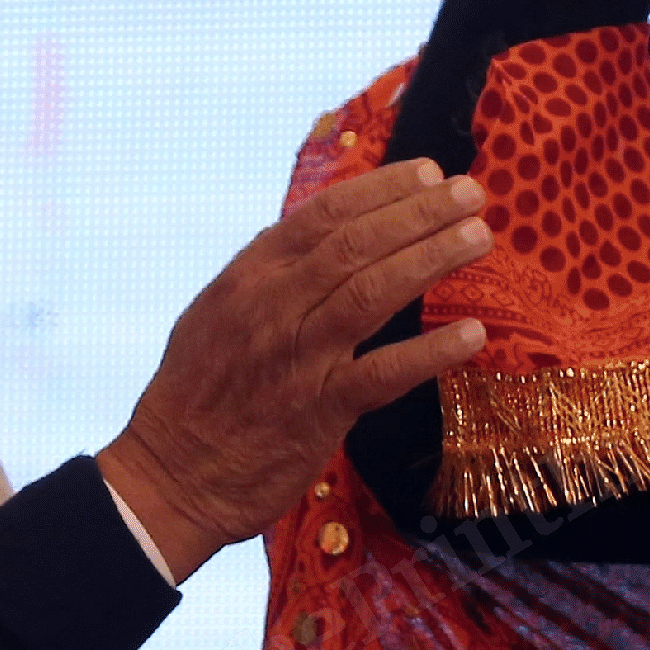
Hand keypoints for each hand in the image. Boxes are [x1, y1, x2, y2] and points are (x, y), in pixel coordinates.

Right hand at [95, 161, 493, 580]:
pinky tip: (472, 334)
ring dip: (433, 258)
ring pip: (373, 292)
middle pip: (357, 244)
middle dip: (420, 212)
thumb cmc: (198, 396)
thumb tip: (324, 236)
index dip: (382, 189)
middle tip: (471, 194)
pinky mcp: (318, 411)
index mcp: (249, 278)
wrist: (170, 476)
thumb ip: (270, 275)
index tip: (427, 172)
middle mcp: (272, 306)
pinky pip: (383, 373)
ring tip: (478, 237)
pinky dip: (430, 351)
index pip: (323, 215)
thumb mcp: (219, 314)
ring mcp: (297, 357)